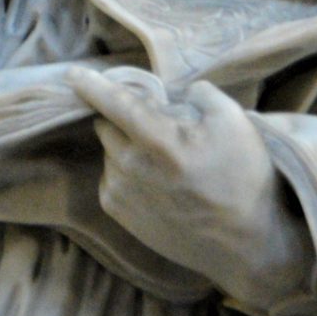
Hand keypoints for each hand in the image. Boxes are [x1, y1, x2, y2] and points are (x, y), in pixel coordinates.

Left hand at [67, 67, 312, 310]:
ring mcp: (121, 192)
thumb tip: (173, 93)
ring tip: (165, 162)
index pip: (114, 102)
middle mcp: (131, 166)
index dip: (91, 84)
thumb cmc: (244, 178)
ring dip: (127, 145)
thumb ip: (198, 93)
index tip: (71, 72)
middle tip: (160, 128)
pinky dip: (125, 170)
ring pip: (109, 151)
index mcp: (160, 140)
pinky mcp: (118, 214)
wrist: (245, 243)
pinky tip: (156, 182)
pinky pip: (110, 176)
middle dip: (125, 118)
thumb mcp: (234, 121)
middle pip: (107, 124)